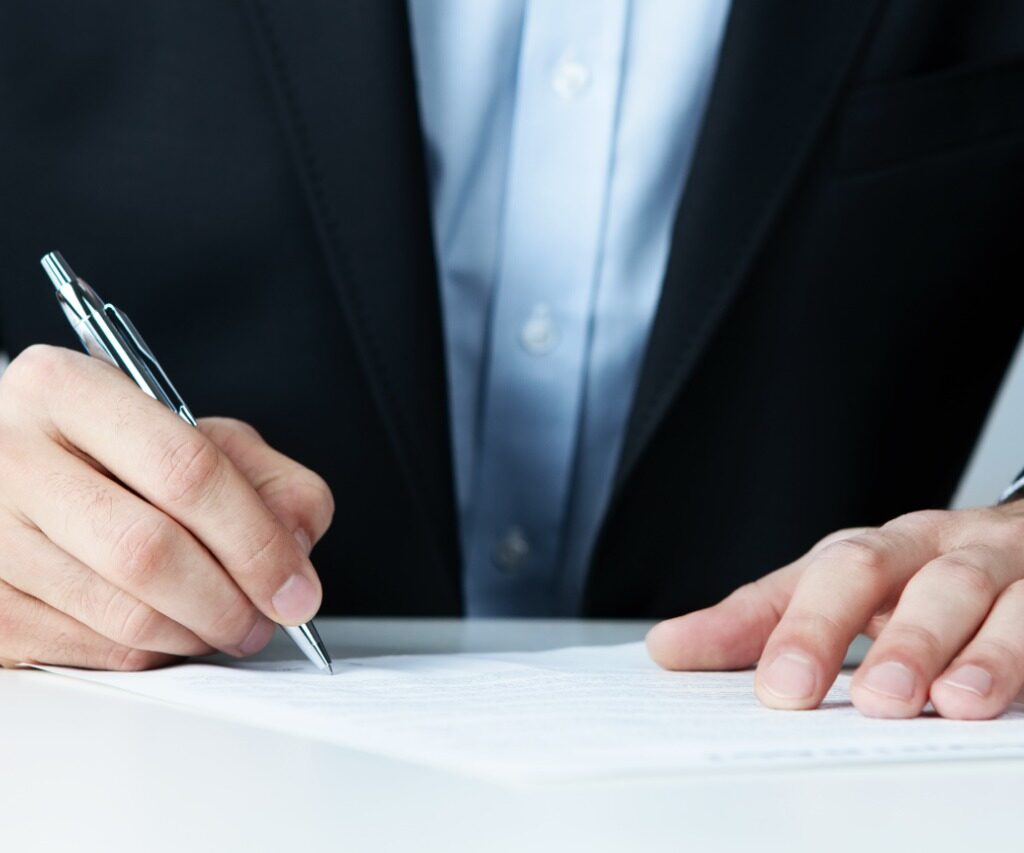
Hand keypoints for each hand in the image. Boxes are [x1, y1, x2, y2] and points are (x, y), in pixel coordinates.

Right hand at [0, 345, 333, 669]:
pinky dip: (150, 653)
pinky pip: (92, 651)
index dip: (255, 540)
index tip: (296, 587)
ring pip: (123, 614)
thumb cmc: (117, 456)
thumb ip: (269, 480)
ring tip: (224, 624)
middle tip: (265, 619)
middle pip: (148, 551)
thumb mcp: (201, 437)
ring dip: (196, 634)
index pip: (185, 469)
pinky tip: (166, 627)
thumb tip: (294, 547)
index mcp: (68, 389)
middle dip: (230, 601)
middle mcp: (10, 453)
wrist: (17, 476)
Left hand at [647, 505, 1023, 718]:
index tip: (777, 688)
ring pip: (981, 593)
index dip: (802, 630)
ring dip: (971, 648)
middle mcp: (930, 551)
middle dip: (884, 632)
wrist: (1017, 543)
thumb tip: (668, 647)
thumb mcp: (834, 591)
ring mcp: (1000, 570)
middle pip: (899, 573)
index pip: (827, 578)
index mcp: (871, 552)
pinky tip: (1007, 700)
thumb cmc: (912, 576)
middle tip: (868, 696)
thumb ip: (758, 622)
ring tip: (948, 701)